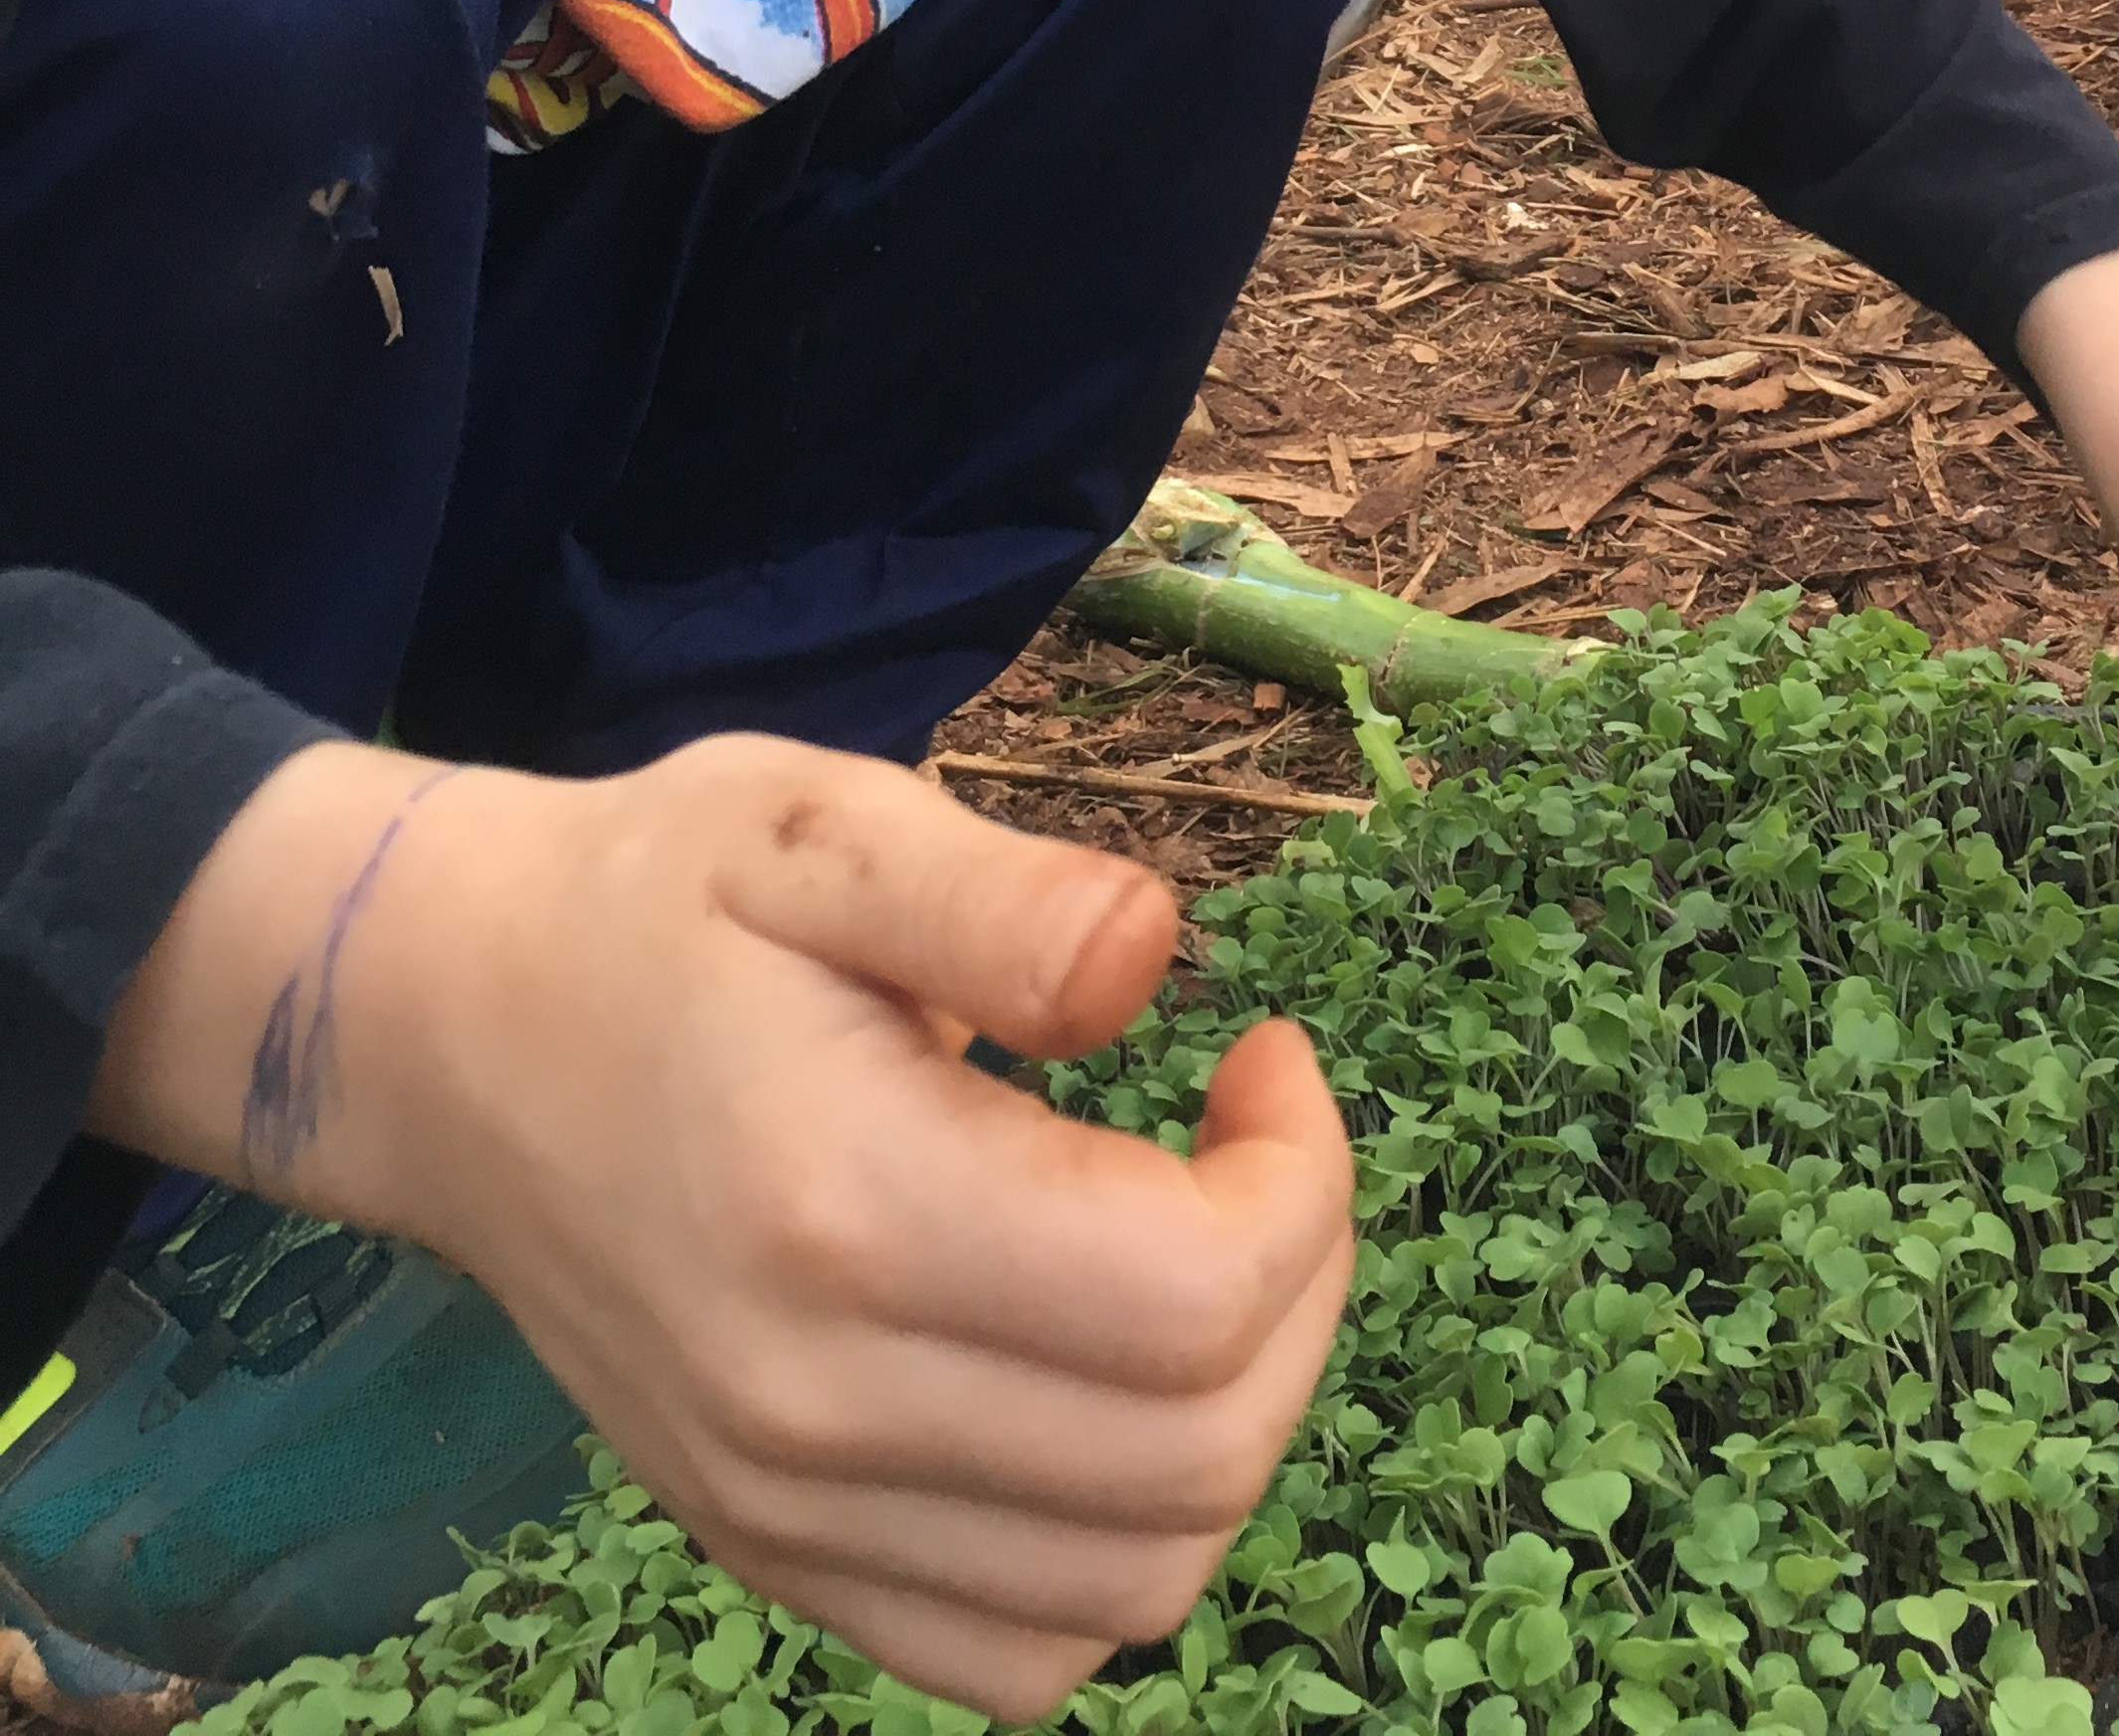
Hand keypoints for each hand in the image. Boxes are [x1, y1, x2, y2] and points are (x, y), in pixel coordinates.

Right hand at [89, 734, 1354, 1723]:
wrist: (454, 1035)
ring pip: (1135, 1582)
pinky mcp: (772, 1551)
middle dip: (1300, 1290)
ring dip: (1236, 1423)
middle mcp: (819, 1404)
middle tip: (1257, 1150)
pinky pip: (1020, 1652)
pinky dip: (1118, 1552)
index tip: (1263, 1055)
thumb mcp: (824, 828)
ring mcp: (787, 1507)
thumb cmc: (657, 902)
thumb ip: (1004, 898)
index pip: (1192, 1301)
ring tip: (1201, 1257)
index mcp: (850, 1208)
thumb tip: (1157, 955)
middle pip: (1195, 1457)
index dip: (1302, 1180)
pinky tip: (1105, 1390)